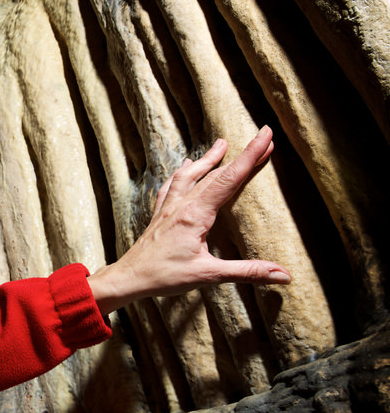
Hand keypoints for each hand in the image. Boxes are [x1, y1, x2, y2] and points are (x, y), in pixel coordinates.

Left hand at [87, 126, 290, 314]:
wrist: (128, 278)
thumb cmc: (164, 277)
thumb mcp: (209, 275)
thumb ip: (247, 272)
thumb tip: (283, 275)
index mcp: (195, 215)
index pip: (229, 179)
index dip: (250, 155)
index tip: (266, 134)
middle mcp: (181, 206)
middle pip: (215, 174)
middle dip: (239, 155)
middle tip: (261, 138)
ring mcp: (168, 208)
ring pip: (189, 175)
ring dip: (208, 159)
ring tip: (221, 144)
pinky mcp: (159, 215)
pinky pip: (171, 187)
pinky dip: (181, 173)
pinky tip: (184, 166)